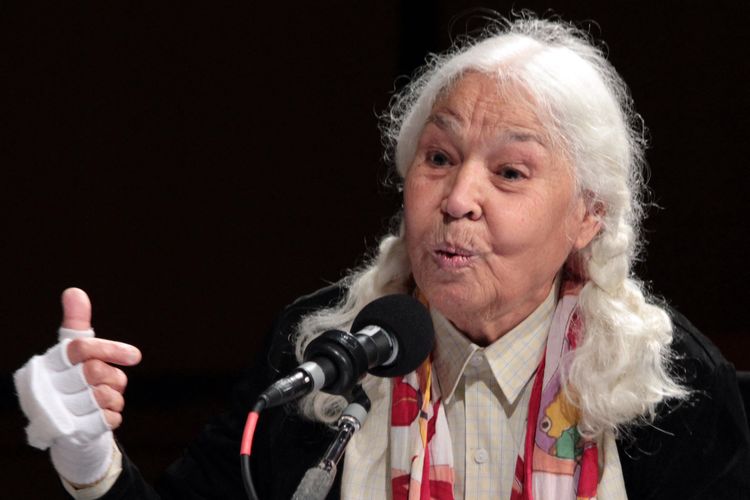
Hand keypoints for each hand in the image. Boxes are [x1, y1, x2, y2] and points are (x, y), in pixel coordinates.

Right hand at [62, 288, 141, 429]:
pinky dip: (113, 416)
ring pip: (105, 396)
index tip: (136, 356)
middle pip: (96, 371)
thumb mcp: (74, 352)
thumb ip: (76, 322)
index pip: (81, 348)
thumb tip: (74, 291)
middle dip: (113, 377)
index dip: (110, 349)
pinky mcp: (73, 432)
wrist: (65, 426)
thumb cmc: (70, 381)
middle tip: (112, 382)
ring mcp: (59, 411)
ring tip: (104, 400)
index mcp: (48, 364)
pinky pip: (109, 418)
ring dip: (114, 398)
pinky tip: (102, 416)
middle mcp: (48, 386)